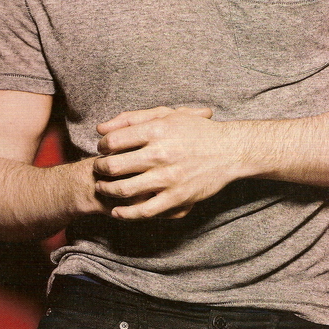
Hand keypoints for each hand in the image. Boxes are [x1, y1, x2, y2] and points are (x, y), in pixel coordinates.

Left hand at [93, 106, 240, 219]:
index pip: (114, 140)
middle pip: (114, 165)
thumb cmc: (196, 131)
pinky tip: (117, 211)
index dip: (102, 146)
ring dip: (107, 190)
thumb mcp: (167, 115)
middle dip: (100, 168)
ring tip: (103, 187)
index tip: (103, 149)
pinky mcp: (177, 198)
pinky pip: (144, 211)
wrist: (229, 151)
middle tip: (99, 168)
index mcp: (157, 130)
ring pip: (124, 190)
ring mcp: (168, 178)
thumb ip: (133, 118)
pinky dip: (125, 213)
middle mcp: (161, 154)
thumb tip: (100, 128)